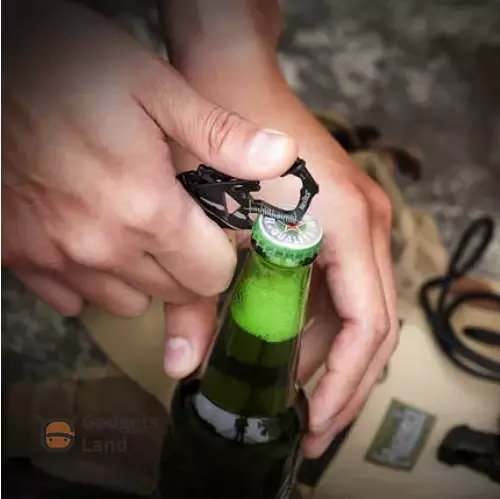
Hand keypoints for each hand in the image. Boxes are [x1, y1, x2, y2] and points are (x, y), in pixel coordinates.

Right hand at [2, 0, 295, 316]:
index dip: (223, 254)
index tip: (216, 230)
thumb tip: (282, 158)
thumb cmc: (68, 72)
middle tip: (182, 224)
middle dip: (190, 266)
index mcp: (147, 209)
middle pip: (176, 293)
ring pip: (129, 302)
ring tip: (140, 229)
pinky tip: (96, 239)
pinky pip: (74, 299)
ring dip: (145, 275)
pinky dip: (94, 279)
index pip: (212, 276)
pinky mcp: (22, 257)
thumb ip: (223, 135)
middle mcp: (103, 247)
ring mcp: (59, 258)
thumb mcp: (156, 88)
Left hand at [160, 0, 398, 457]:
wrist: (232, 79)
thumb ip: (199, 302)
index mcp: (346, 228)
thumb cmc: (222, 142)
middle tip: (310, 425)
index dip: (343, 383)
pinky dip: (318, 322)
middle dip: (342, 381)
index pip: (367, 327)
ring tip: (290, 391)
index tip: (317, 422)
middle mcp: (365, 226)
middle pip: (373, 326)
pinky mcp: (338, 222)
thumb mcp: (210, 228)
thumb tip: (185, 368)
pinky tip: (286, 342)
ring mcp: (356, 223)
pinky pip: (341, 287)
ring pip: (358, 309)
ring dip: (327, 353)